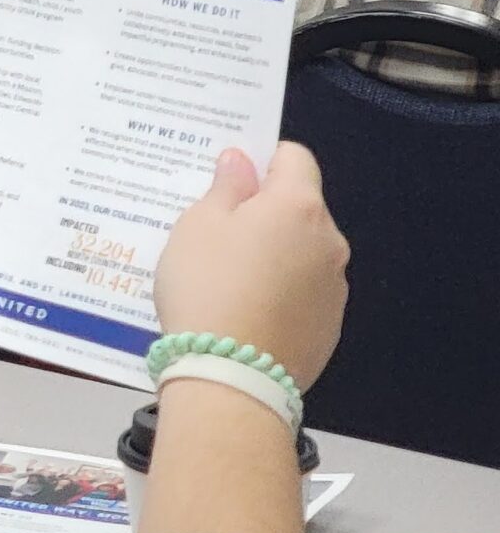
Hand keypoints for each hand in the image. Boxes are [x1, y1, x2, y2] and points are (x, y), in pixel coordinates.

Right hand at [154, 143, 348, 388]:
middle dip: (265, 211)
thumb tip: (242, 161)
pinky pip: (304, 290)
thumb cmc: (207, 286)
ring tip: (229, 279)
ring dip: (275, 252)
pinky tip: (246, 311)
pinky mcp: (330, 325)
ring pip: (302, 250)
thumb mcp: (197, 226)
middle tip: (217, 234)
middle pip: (299, 207)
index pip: (293, 157)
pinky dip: (281, 290)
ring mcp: (335, 286)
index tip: (229, 182)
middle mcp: (328, 241)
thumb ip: (226, 187)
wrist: (232, 375)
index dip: (260, 161)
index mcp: (297, 206)